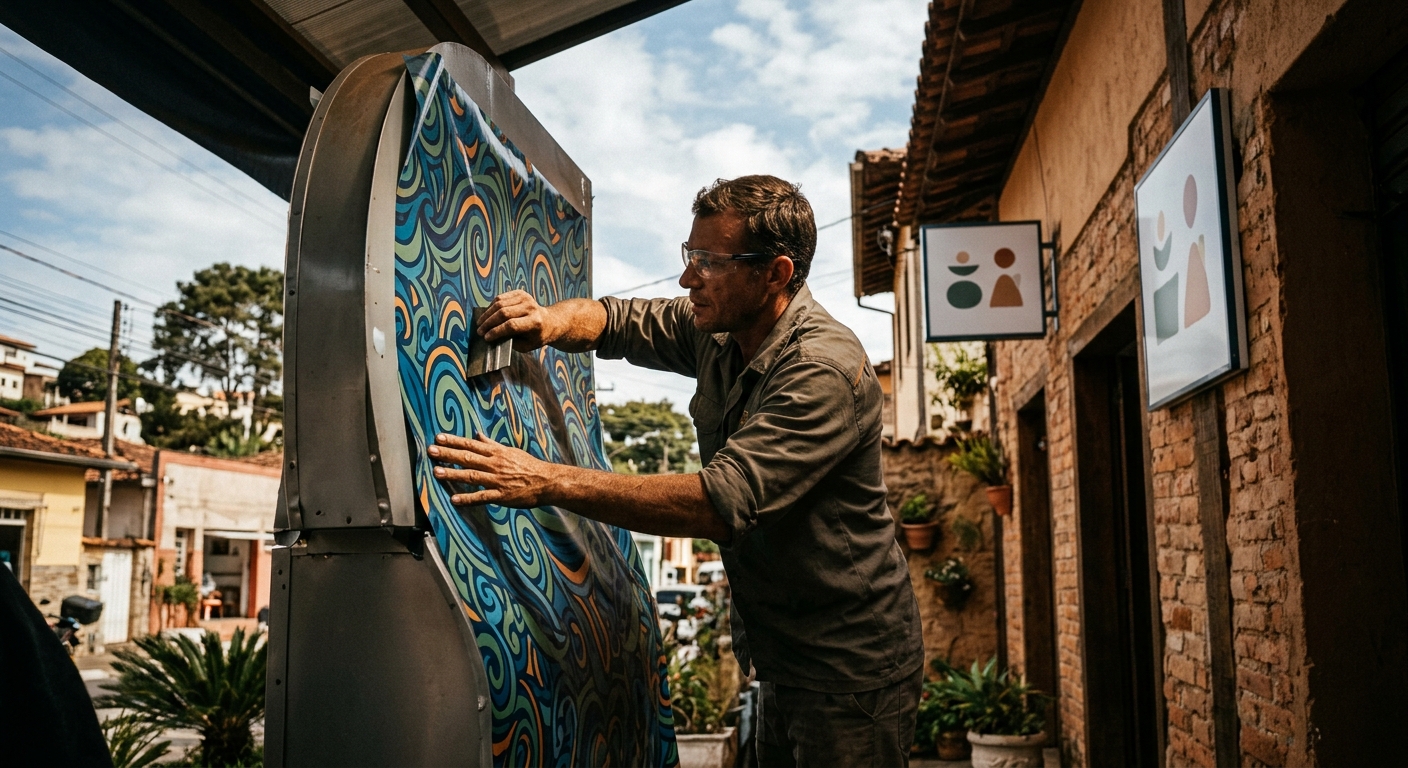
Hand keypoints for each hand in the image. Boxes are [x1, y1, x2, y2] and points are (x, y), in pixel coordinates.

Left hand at [428, 433, 555, 507]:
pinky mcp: (502, 496)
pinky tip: (454, 499)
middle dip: (448, 454)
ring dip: (453, 474)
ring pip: (472, 476)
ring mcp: (497, 480)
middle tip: (431, 451)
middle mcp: (494, 464)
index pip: (471, 444)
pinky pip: (482, 497)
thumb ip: (492, 444)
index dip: (454, 441)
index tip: (439, 437)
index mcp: (496, 453)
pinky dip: (468, 498)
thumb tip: (478, 434)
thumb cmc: (529, 465)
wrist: (546, 481)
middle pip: (468, 457)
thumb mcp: (510, 451)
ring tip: (437, 472)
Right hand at [476, 290, 557, 349]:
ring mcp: (526, 298)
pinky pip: (501, 298)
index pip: (511, 325)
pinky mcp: (520, 293)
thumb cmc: (536, 337)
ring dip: (487, 314)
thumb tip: (493, 336)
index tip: (486, 338)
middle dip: (488, 323)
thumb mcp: (526, 346)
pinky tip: (487, 314)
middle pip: (504, 313)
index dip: (496, 331)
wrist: (549, 322)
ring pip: (500, 304)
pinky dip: (491, 306)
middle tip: (479, 331)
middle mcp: (530, 308)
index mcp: (534, 322)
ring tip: (480, 323)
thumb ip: (510, 341)